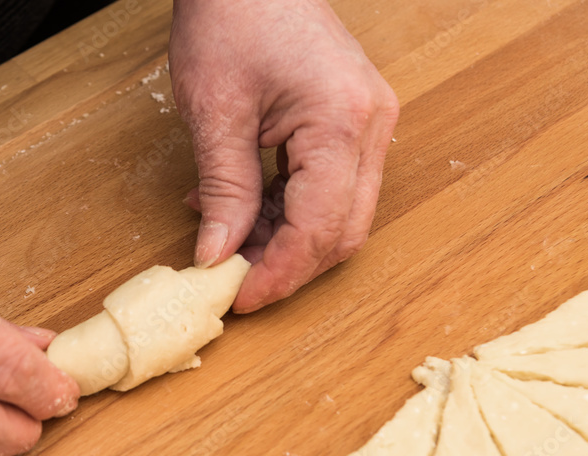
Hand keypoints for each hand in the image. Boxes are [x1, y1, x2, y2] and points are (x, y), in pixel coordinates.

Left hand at [169, 0, 398, 311]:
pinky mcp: (354, 122)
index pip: (320, 227)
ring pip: (341, 216)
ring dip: (287, 239)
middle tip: (237, 281)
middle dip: (289, 265)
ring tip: (230, 237)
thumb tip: (218, 256)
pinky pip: (333, 188)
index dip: (280, 272)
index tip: (239, 296)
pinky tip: (246, 207)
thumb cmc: (232, 15)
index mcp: (342, 121)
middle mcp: (371, 125)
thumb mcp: (216, 111)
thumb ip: (224, 192)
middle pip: (343, 231)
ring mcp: (369, 123)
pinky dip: (291, 210)